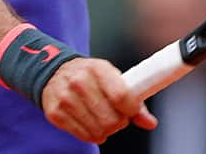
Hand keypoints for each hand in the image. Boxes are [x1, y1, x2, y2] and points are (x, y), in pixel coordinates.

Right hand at [40, 57, 157, 143]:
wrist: (55, 73)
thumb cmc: (89, 76)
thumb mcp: (111, 77)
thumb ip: (133, 99)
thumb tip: (150, 123)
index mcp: (98, 69)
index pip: (120, 95)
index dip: (131, 109)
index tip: (132, 111)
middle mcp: (79, 82)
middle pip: (110, 119)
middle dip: (119, 122)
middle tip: (116, 116)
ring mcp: (66, 98)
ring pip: (98, 131)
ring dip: (105, 130)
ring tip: (102, 119)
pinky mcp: (55, 113)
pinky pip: (84, 136)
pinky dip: (92, 134)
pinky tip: (90, 123)